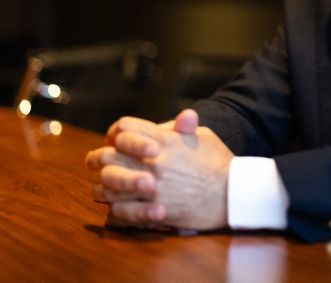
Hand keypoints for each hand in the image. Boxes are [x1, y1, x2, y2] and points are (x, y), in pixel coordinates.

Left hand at [86, 110, 233, 230]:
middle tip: (98, 162)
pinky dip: (113, 212)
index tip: (115, 140)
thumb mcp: (203, 136)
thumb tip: (180, 117)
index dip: (115, 132)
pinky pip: (118, 213)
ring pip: (106, 188)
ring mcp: (151, 189)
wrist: (232, 194)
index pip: (123, 127)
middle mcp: (153, 163)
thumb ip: (183, 127)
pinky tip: (114, 210)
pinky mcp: (153, 212)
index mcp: (164, 140)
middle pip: (107, 157)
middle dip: (98, 158)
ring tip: (103, 188)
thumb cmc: (218, 163)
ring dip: (101, 187)